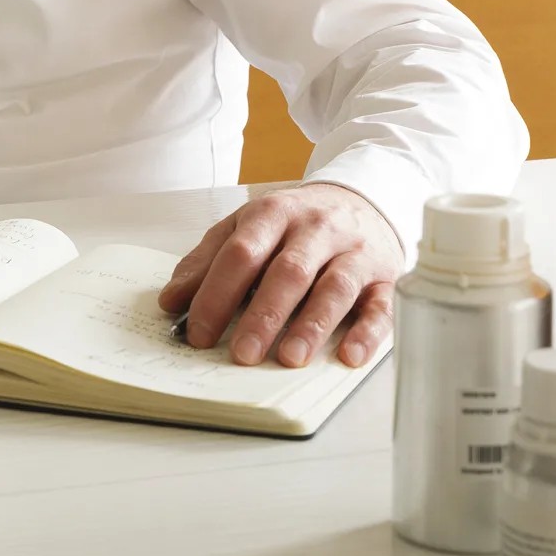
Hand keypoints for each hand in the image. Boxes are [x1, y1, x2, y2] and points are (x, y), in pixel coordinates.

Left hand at [156, 182, 403, 368]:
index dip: (217, 294)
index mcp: (272, 214)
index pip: (241, 254)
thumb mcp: (247, 227)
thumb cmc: (294, 222)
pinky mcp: (384, 276)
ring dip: (311, 325)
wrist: (360, 198)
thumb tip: (171, 300)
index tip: (198, 332)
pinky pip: (381, 305)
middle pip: (287, 271)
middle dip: (263, 315)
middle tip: (242, 353)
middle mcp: (315, 229)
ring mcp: (353, 252)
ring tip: (289, 358)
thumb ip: (208, 260)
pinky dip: (367, 332)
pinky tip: (349, 357)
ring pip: (334, 287)